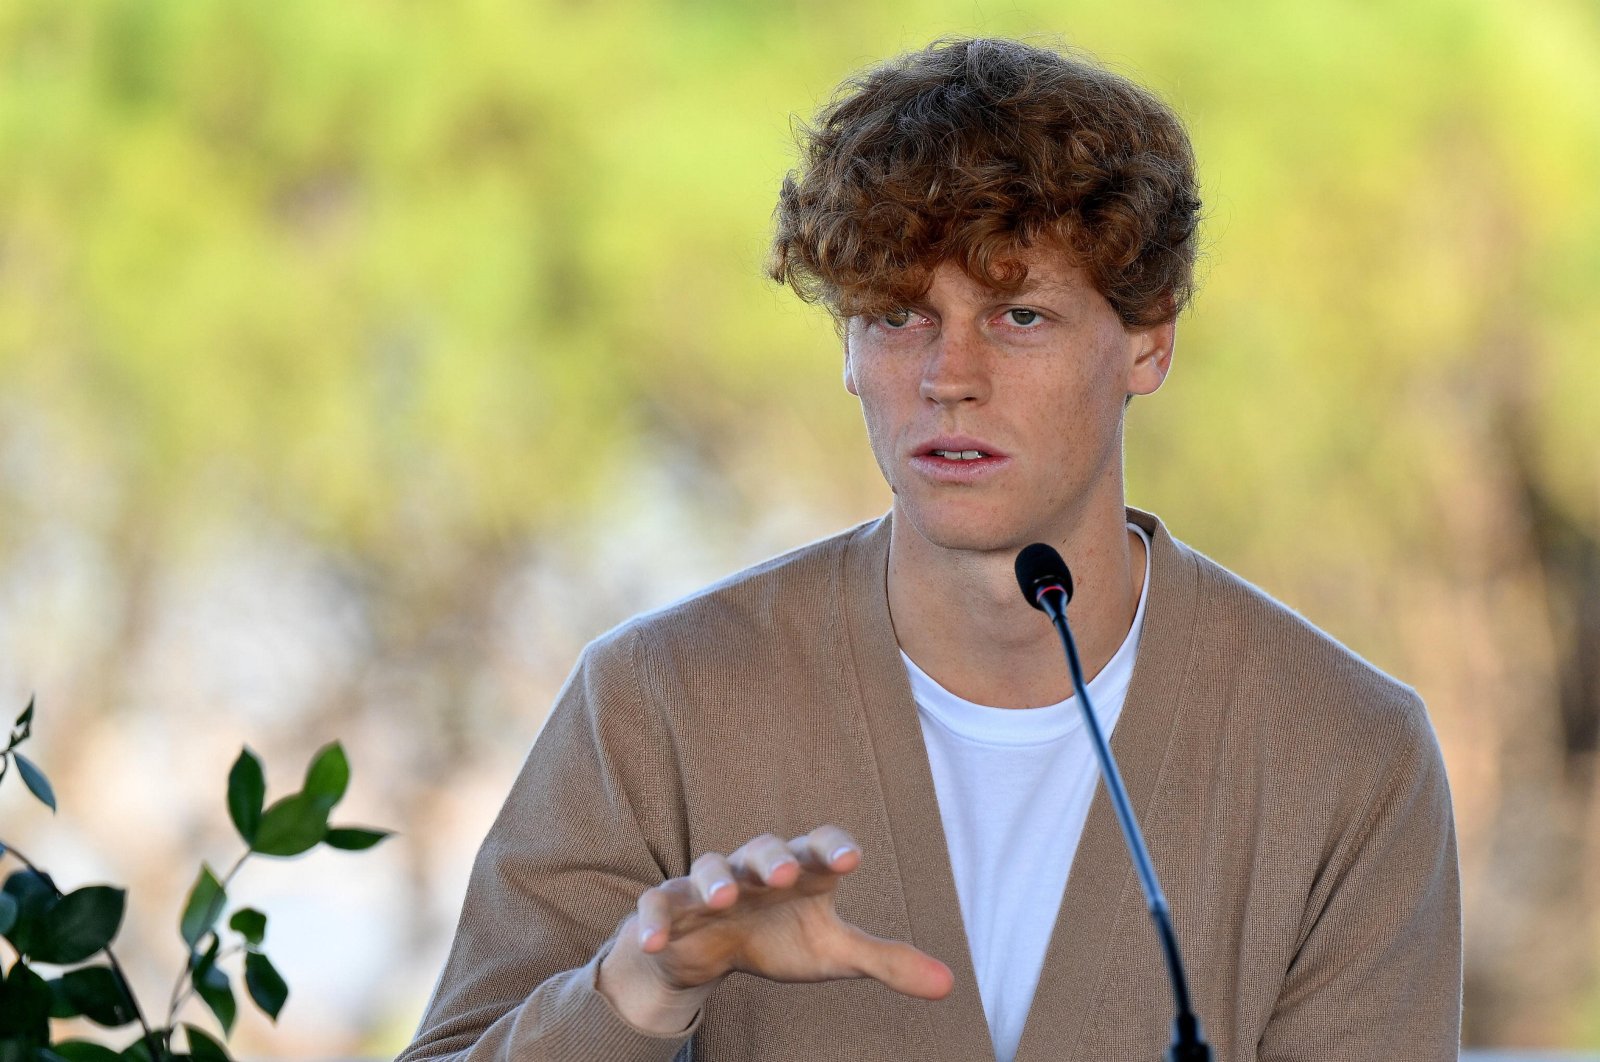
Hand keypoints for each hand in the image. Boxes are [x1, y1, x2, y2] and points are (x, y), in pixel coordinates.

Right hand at [597, 826, 953, 1033]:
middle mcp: (754, 870)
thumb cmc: (782, 938)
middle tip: (786, 872)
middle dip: (772, 859)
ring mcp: (708, 885)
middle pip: (762, 850)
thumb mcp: (833, 953)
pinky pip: (656, 905)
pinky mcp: (669, 907)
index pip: (819, 847)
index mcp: (800, 872)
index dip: (832, 848)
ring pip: (709, 869)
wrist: (709, 949)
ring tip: (724, 900)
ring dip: (715, 881)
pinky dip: (652, 921)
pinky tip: (653, 941)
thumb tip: (950, 984)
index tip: (850, 860)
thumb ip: (886, 961)